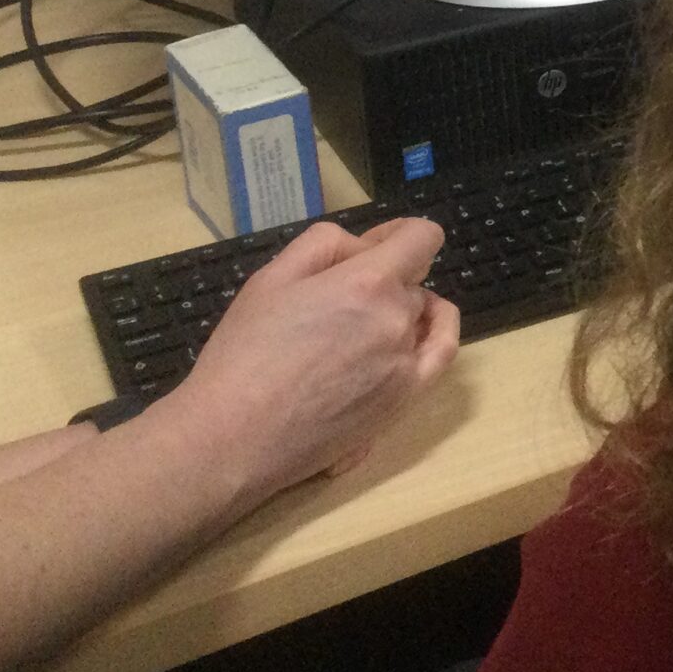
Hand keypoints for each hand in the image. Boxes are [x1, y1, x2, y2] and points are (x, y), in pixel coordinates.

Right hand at [153, 218, 458, 506]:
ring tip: (352, 328)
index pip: (422, 237)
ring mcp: (405, 362)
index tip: (371, 247)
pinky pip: (440, 353)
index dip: (399, 234)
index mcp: (369, 283)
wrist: (232, 438)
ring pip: (417, 316)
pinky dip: (435, 333)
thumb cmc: (243, 354)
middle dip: (380, 279)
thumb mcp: (272, 277)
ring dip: (394, 311)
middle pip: (410, 281)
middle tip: (331, 302)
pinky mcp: (403, 400)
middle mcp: (398, 318)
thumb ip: (326, 245)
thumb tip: (365, 246)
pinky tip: (417, 331)